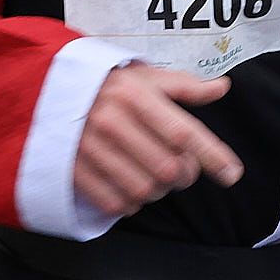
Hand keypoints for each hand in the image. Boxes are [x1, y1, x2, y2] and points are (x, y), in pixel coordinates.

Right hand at [74, 65, 241, 218]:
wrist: (46, 90)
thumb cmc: (106, 84)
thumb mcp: (143, 76)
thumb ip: (184, 85)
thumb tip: (222, 88)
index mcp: (135, 94)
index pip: (183, 131)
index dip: (213, 155)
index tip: (232, 174)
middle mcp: (113, 121)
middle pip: (168, 167)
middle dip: (183, 174)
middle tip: (180, 167)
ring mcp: (90, 147)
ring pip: (145, 189)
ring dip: (158, 190)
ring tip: (153, 175)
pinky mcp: (73, 170)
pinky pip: (116, 203)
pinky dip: (131, 202)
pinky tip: (130, 186)